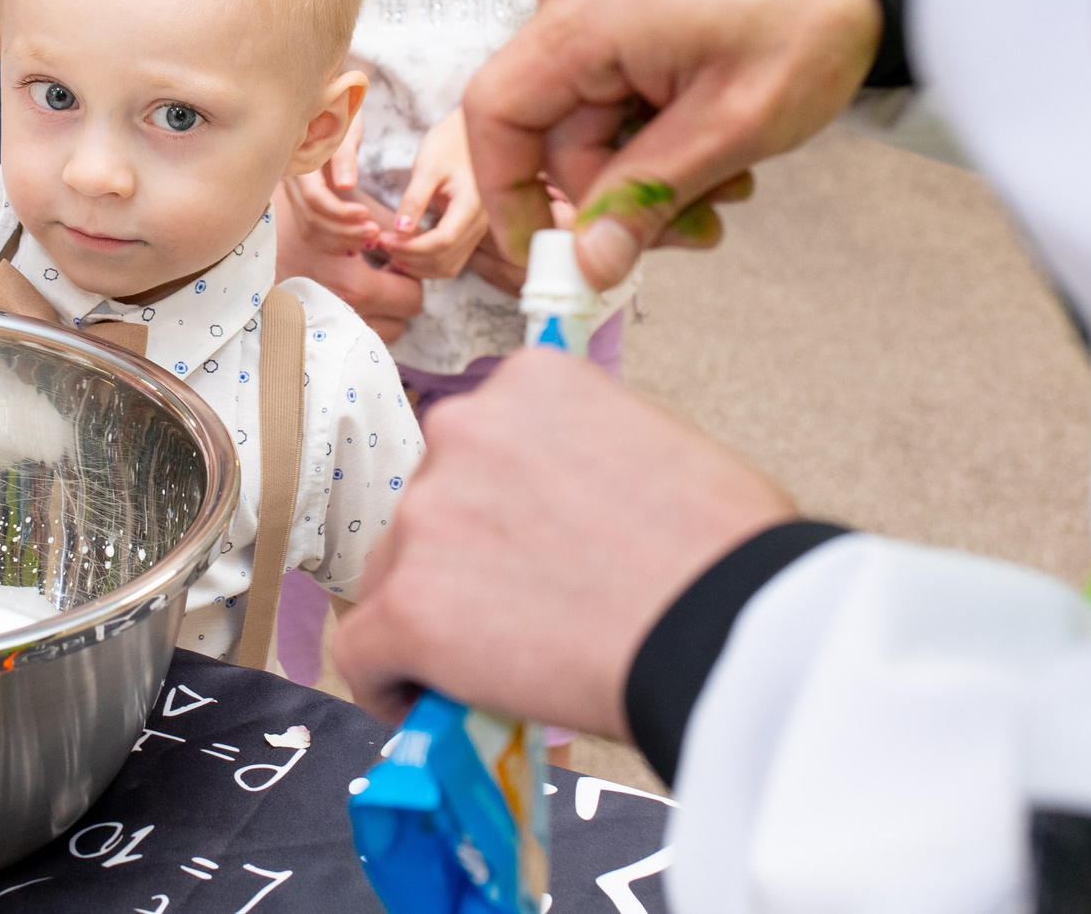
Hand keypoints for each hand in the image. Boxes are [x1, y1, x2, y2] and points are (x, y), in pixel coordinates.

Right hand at [274, 178, 421, 343]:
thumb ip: (382, 224)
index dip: (408, 275)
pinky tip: (339, 294)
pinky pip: (350, 338)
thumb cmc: (286, 219)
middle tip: (381, 272)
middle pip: (401, 323)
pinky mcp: (308, 337)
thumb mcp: (337, 212)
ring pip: (378, 335)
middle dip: (397, 296)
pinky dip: (355, 320)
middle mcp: (343, 316)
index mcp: (355, 288)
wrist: (232, 249)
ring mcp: (325, 331)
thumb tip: (410, 235)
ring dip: (378, 312)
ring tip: (359, 283)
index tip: (393, 260)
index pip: (412, 298)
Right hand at [279, 105, 375, 256]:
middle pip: (312, 220)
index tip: (367, 215)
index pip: (315, 199)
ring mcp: (293, 193)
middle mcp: (291, 182)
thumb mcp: (344, 126)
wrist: (323, 102)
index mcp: (299, 162)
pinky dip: (332, 242)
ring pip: (311, 230)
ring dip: (341, 241)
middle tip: (375, 233)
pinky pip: (311, 230)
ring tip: (370, 239)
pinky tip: (353, 246)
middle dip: (345, 232)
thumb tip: (345, 185)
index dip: (341, 213)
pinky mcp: (301, 200)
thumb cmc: (337, 109)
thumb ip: (343, 155)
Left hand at [332, 349, 794, 737]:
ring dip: (429, 618)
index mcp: (527, 383)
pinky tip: (427, 707)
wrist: (727, 621)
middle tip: (515, 616)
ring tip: (487, 669)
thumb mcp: (655, 445)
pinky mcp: (409, 604)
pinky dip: (388, 683)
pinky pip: (363, 651)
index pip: (477, 446)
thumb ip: (580, 459)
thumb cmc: (726, 549)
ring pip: (394, 575)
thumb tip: (558, 517)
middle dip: (460, 561)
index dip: (495, 508)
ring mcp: (428, 515)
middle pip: (429, 508)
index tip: (522, 551)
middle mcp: (463, 429)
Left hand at [374, 108, 485, 280]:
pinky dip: (426, 263)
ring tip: (389, 250)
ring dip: (417, 266)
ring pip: (448, 266)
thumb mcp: (428, 166)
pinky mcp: (468, 233)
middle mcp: (480, 223)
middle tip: (380, 244)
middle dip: (410, 258)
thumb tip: (400, 230)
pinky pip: (450, 260)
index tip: (383, 239)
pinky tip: (403, 253)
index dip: (411, 247)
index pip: (443, 241)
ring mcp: (477, 231)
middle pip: (445, 259)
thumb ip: (414, 198)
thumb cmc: (449, 144)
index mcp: (472, 204)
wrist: (470, 135)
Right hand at [466, 0, 878, 293]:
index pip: (496, 114)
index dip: (509, 196)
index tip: (551, 256)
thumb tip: (588, 265)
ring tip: (726, 180)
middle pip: (552, 127)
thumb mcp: (734, 125)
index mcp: (586, 11)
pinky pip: (605, 83)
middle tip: (693, 229)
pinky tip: (711, 138)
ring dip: (645, 164)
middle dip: (617, 192)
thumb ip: (648, 196)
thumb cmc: (810, 13)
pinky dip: (650, 125)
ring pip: (585, 115)